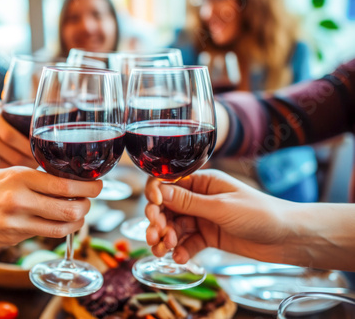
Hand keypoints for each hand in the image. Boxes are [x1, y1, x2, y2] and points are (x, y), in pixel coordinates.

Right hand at [0, 100, 37, 169]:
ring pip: (2, 165)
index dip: (29, 148)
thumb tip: (39, 116)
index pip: (12, 136)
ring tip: (28, 168)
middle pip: (10, 154)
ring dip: (18, 169)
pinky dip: (3, 170)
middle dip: (28, 162)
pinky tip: (10, 169)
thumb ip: (12, 112)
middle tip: (38, 164)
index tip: (40, 153)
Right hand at [0, 167, 102, 248]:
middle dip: (87, 206)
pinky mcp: (13, 238)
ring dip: (76, 222)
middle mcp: (19, 200)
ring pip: (61, 228)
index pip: (66, 185)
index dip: (89, 187)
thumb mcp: (7, 173)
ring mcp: (16, 223)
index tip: (98, 185)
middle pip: (70, 209)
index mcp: (20, 177)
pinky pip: (44, 235)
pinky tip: (56, 222)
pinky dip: (57, 229)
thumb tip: (67, 183)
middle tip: (88, 201)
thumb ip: (35, 178)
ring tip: (77, 215)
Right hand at [144, 169, 295, 264]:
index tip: (153, 209)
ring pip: (175, 227)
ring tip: (163, 249)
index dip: (156, 195)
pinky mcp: (209, 236)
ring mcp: (203, 218)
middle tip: (154, 234)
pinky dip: (182, 250)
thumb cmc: (260, 213)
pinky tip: (179, 257)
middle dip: (158, 221)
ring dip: (166, 237)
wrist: (287, 238)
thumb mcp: (221, 207)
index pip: (169, 184)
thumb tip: (160, 191)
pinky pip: (188, 242)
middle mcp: (200, 198)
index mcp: (203, 182)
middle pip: (168, 208)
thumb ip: (189, 202)